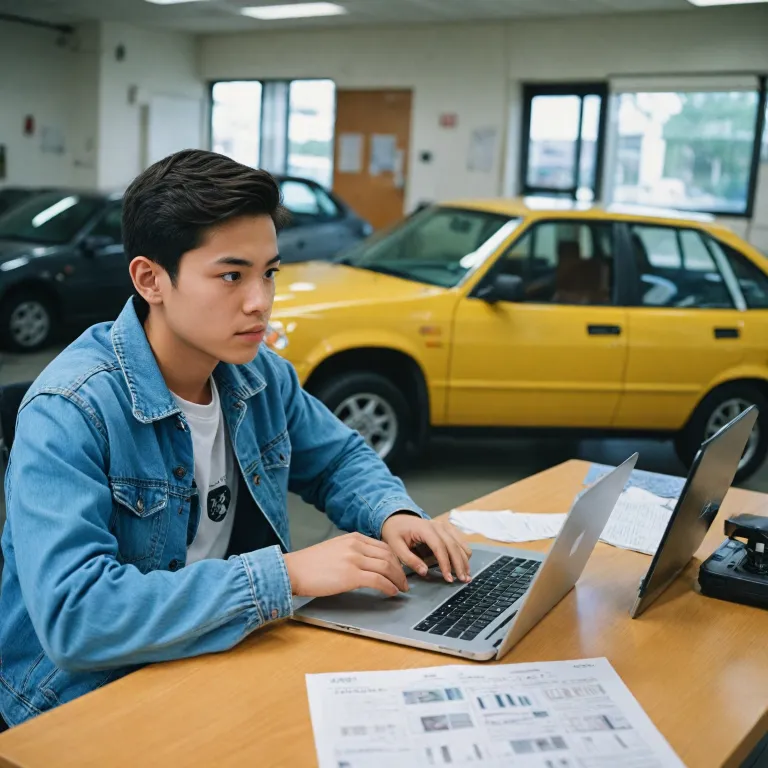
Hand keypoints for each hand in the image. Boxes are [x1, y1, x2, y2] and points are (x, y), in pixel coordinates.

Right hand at [283, 533, 408, 597]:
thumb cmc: (310, 564)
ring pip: (387, 567)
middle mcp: (356, 545)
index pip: (383, 547)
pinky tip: (391, 592)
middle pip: (389, 556)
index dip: (395, 560)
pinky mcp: (351, 575)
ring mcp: (354, 559)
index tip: (399, 570)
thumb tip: (367, 562)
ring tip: (401, 588)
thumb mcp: (335, 548)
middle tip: (405, 581)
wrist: (293, 570)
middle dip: (400, 570)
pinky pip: (378, 580)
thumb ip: (351, 551)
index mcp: (353, 537)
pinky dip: (389, 587)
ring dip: (398, 580)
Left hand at [380, 513, 472, 583]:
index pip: (439, 547)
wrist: (397, 519)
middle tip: (463, 580)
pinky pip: (460, 541)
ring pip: (460, 543)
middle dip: (459, 564)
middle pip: (453, 546)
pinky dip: (463, 553)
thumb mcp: (395, 546)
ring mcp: (444, 526)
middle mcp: (438, 526)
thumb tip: (424, 572)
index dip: (445, 563)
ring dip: (464, 560)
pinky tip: (464, 565)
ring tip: (466, 575)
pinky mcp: (448, 529)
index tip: (448, 578)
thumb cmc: (396, 533)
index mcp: (424, 528)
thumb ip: (409, 559)